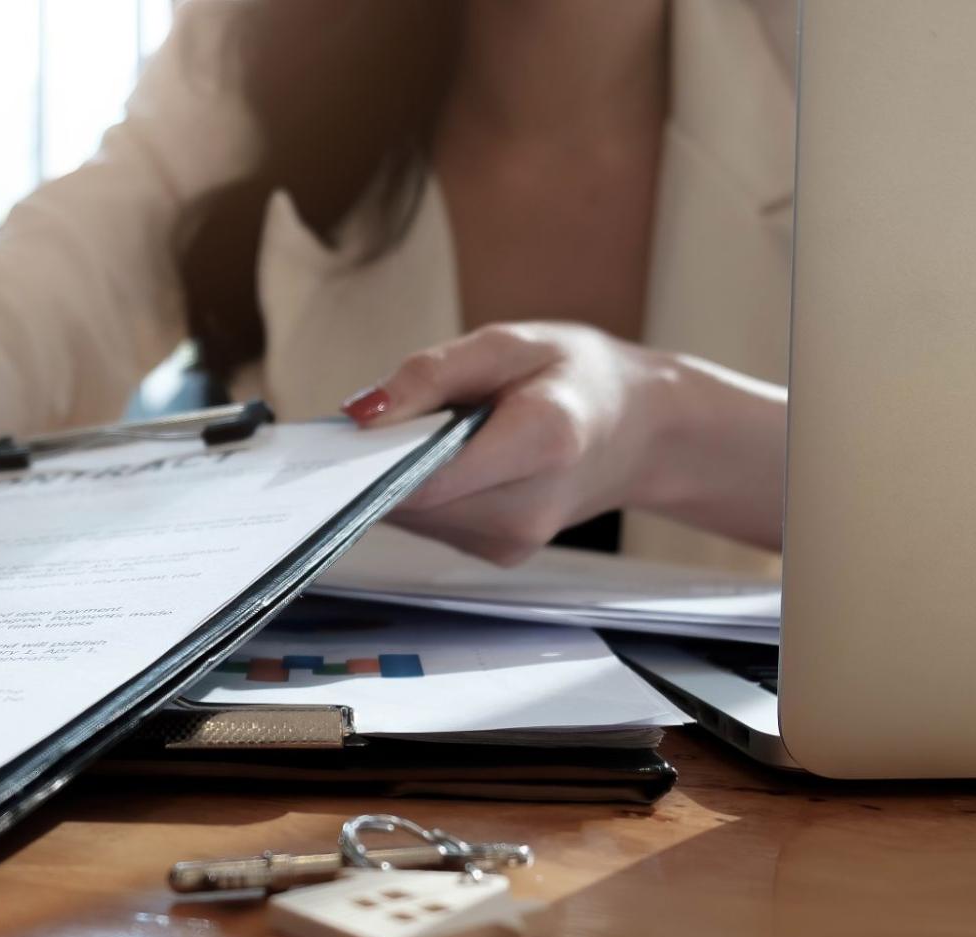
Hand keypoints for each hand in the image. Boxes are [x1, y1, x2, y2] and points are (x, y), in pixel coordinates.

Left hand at [341, 322, 684, 564]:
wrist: (638, 431)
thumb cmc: (577, 377)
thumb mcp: (509, 343)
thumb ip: (431, 374)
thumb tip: (361, 414)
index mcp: (543, 443)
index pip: (430, 474)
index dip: (373, 458)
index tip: (336, 438)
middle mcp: (528, 509)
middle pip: (414, 500)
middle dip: (382, 462)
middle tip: (379, 420)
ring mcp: (513, 541)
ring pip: (414, 516)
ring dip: (400, 476)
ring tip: (424, 432)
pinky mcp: (499, 553)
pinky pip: (430, 522)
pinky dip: (421, 490)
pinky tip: (442, 459)